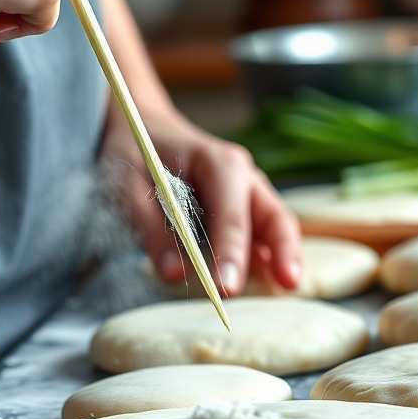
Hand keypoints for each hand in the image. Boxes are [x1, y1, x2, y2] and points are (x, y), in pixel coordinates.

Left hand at [101, 107, 303, 296]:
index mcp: (219, 163)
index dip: (231, 253)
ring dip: (284, 256)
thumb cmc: (138, 153)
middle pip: (275, 215)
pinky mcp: (245, 208)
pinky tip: (271, 283)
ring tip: (288, 287)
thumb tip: (174, 273)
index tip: (225, 289)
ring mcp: (249, 192)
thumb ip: (152, 230)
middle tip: (287, 284)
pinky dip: (270, 257)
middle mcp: (243, 176)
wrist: (146, 130)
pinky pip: (263, 234)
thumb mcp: (129, 186)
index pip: (231, 215)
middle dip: (283, 251)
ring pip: (276, 224)